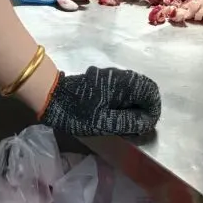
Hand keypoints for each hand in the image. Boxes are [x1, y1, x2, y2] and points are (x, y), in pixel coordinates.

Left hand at [40, 66, 161, 136]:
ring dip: (134, 107)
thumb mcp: (104, 122)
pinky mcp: (104, 81)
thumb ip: (129, 122)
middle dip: (144, 109)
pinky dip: (124, 103)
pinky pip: (123, 91)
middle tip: (134, 128)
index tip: (144, 126)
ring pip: (134, 91)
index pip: (152, 92)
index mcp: (124, 83)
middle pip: (144, 90)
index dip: (153, 110)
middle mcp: (121, 75)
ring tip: (123, 124)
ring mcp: (112, 76)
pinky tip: (113, 115)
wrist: (50, 97)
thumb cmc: (76, 112)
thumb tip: (148, 122)